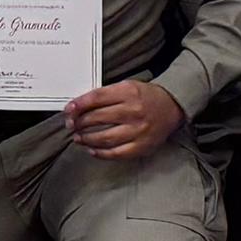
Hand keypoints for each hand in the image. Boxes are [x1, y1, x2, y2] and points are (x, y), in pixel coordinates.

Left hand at [66, 79, 184, 160]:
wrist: (172, 106)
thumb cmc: (146, 96)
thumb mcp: (126, 86)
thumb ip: (105, 95)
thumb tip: (79, 107)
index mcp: (128, 92)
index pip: (96, 98)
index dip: (78, 105)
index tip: (68, 110)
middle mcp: (133, 111)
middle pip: (97, 118)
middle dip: (79, 122)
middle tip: (71, 124)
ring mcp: (138, 131)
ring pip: (104, 137)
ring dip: (86, 138)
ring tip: (78, 137)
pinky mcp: (142, 146)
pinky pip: (116, 153)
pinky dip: (100, 153)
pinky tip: (91, 149)